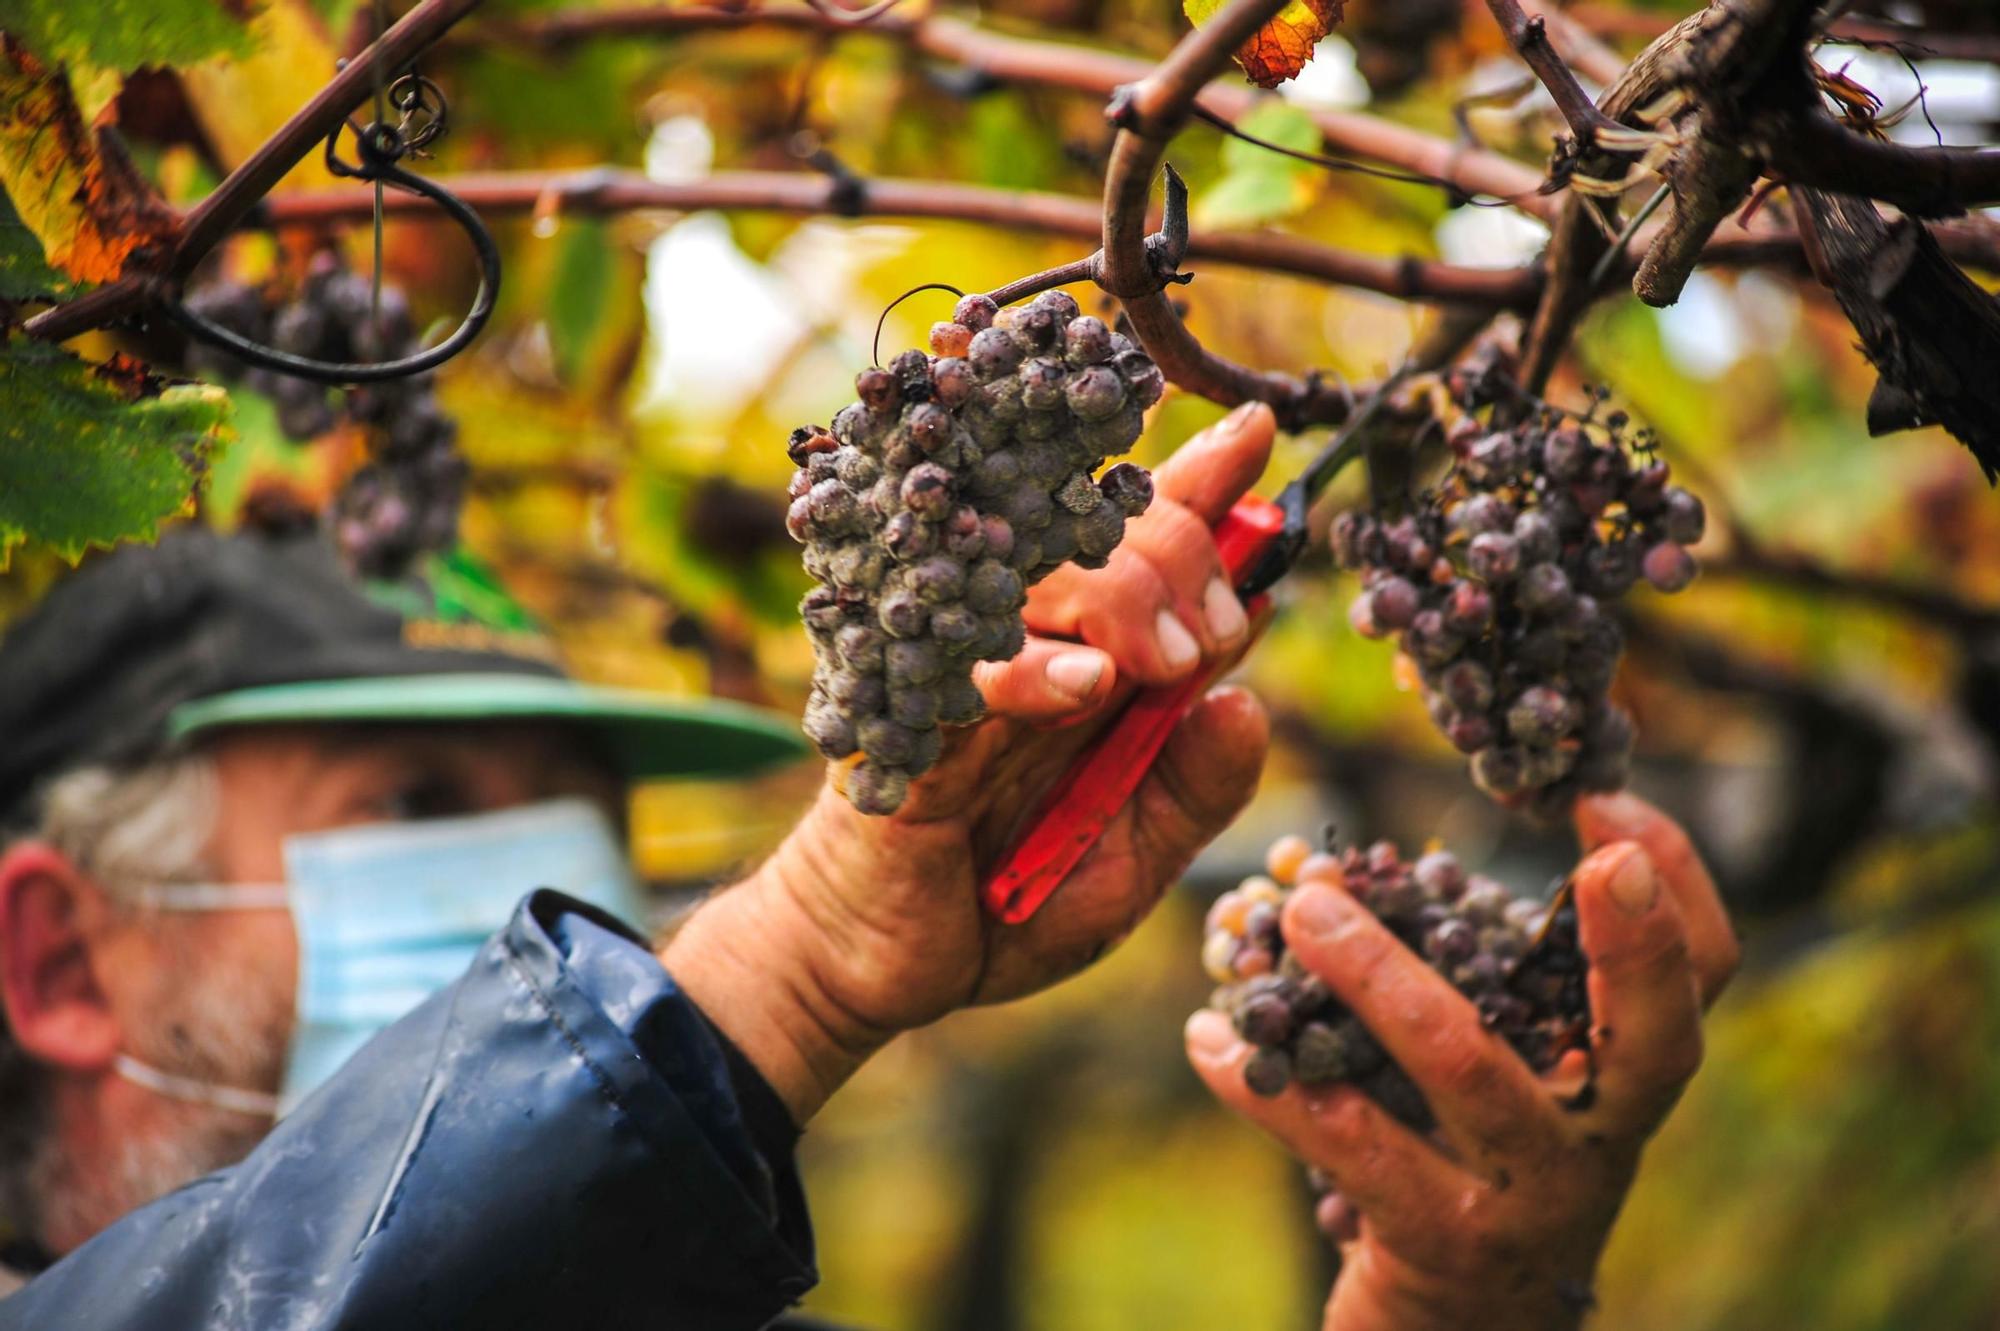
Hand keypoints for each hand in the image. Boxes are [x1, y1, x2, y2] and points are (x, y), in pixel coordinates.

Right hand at [669, 403, 1277, 1120]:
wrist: (877, 972)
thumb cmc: (1005, 909)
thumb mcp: (1133, 862)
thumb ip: (1194, 789)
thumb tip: (1247, 701)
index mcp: (1081, 660)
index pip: (1139, 544)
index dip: (1200, 485)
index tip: (1258, 434)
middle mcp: (1018, 643)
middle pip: (1098, 532)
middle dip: (1184, 554)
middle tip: (1219, 636)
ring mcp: (955, 671)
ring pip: (1042, 577)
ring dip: (1126, 599)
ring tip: (1167, 664)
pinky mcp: (901, 721)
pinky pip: (968, 671)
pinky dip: (1035, 670)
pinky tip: (1087, 685)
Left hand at [1185, 793, 1737, 1330]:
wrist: (1455, 1325)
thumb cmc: (1466, 1155)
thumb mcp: (1501, 1068)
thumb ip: (1468, 977)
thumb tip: (1340, 863)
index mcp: (1621, 1073)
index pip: (1705, 973)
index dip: (1676, 881)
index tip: (1603, 796)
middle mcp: (1600, 1133)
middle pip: (1650, 1030)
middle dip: (1621, 935)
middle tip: (1583, 850)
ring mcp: (1529, 1192)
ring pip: (1468, 1062)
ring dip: (1377, 972)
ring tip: (1300, 910)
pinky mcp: (1441, 1237)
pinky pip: (1348, 1139)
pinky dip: (1268, 1079)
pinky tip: (1209, 1038)